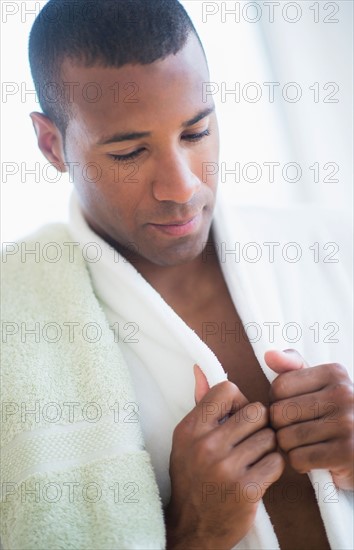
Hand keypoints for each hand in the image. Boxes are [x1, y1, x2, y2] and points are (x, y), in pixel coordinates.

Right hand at [165, 365, 283, 548]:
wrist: (193, 527)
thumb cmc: (193, 476)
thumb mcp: (188, 439)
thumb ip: (200, 404)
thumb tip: (200, 369)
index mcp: (190, 428)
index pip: (227, 389)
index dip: (238, 401)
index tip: (235, 417)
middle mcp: (206, 445)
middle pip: (256, 411)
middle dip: (258, 424)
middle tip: (249, 439)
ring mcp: (226, 468)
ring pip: (270, 436)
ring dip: (267, 447)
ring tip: (253, 458)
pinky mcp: (246, 489)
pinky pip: (277, 462)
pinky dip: (273, 467)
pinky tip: (259, 474)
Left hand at [266, 349, 353, 490]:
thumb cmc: (336, 414)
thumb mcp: (319, 384)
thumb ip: (292, 366)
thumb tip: (269, 354)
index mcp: (334, 374)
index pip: (279, 386)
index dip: (276, 402)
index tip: (291, 408)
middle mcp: (343, 395)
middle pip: (279, 413)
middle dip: (280, 427)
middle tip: (296, 431)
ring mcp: (347, 424)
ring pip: (286, 438)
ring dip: (289, 447)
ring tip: (305, 444)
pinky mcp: (347, 453)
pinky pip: (298, 459)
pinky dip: (300, 463)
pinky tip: (313, 459)